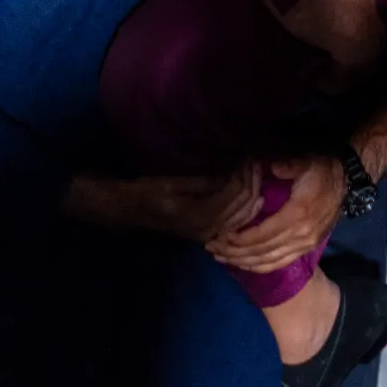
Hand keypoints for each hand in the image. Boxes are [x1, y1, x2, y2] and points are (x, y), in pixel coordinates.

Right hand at [68, 166, 261, 241]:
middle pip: (244, 204)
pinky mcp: (206, 230)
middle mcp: (208, 228)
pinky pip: (235, 220)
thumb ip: (202, 181)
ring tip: (255, 169)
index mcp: (200, 216)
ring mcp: (208, 231)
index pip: (236, 194)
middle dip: (253, 181)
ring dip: (252, 191)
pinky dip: (246, 206)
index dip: (246, 173)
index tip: (251, 154)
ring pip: (243, 214)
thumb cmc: (147, 191)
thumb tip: (230, 172)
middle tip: (257, 159)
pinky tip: (253, 193)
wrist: (129, 210)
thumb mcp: (171, 182)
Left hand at [206, 155, 344, 271]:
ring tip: (222, 258)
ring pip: (269, 262)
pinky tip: (246, 264)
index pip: (261, 235)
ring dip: (244, 263)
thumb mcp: (306, 162)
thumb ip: (288, 165)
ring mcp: (305, 245)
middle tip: (211, 249)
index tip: (220, 236)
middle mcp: (300, 236)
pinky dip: (260, 266)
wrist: (347, 181)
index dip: (238, 239)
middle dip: (234, 253)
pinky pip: (280, 263)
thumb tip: (271, 167)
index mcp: (297, 216)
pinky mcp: (307, 248)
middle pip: (261, 253)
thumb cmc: (322, 170)